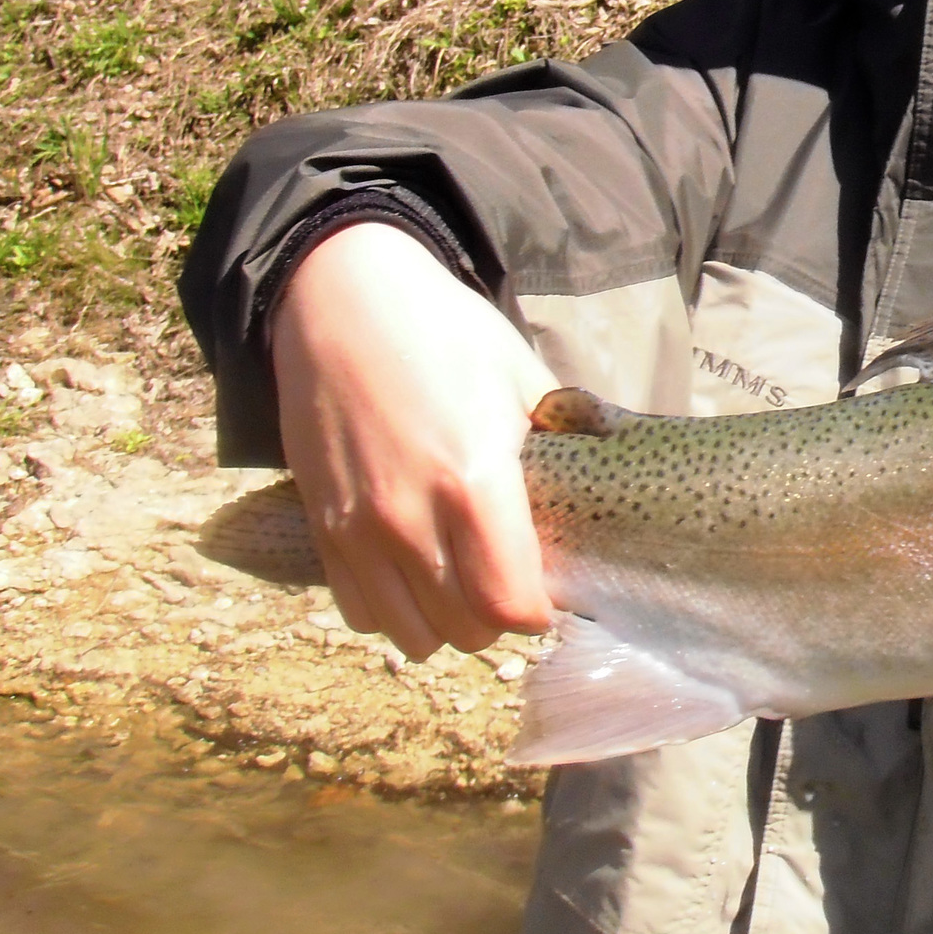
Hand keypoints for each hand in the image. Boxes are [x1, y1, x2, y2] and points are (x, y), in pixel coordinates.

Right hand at [271, 221, 557, 659]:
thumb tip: (611, 479)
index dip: (538, 610)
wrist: (340, 300)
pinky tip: (413, 568)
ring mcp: (357, 528)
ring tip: (462, 579)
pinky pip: (358, 609)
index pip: (509, 604)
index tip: (550, 589)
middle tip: (510, 579)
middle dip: (498, 616)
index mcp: (473, 479)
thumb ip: (563, 440)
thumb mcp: (521, 377)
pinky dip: (392, 607)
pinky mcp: (321, 528)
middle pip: (465, 629)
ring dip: (445, 620)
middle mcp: (410, 517)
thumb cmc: (443, 332)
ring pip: (410, 633)